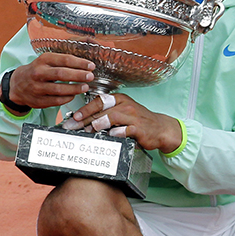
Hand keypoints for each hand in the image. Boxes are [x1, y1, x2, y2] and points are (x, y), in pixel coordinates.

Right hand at [8, 53, 94, 108]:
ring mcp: (37, 87)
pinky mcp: (38, 100)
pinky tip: (73, 95)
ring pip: (59, 89)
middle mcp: (38, 73)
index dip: (80, 63)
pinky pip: (56, 101)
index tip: (91, 66)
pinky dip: (67, 98)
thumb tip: (85, 66)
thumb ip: (63, 62)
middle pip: (61, 74)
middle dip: (79, 75)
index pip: (64, 60)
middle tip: (90, 77)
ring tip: (85, 87)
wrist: (17, 84)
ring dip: (74, 89)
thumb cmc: (38, 71)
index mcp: (43, 60)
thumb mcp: (47, 61)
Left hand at [64, 92, 183, 154]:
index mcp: (120, 99)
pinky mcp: (139, 128)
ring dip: (98, 124)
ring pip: (112, 117)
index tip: (74, 117)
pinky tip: (110, 136)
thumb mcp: (122, 112)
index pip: (99, 101)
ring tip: (89, 131)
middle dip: (85, 120)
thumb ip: (105, 115)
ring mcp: (133, 116)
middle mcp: (126, 105)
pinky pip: (124, 130)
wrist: (160, 128)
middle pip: (102, 111)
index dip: (85, 109)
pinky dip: (116, 133)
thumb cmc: (138, 121)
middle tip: (73, 127)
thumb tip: (83, 122)